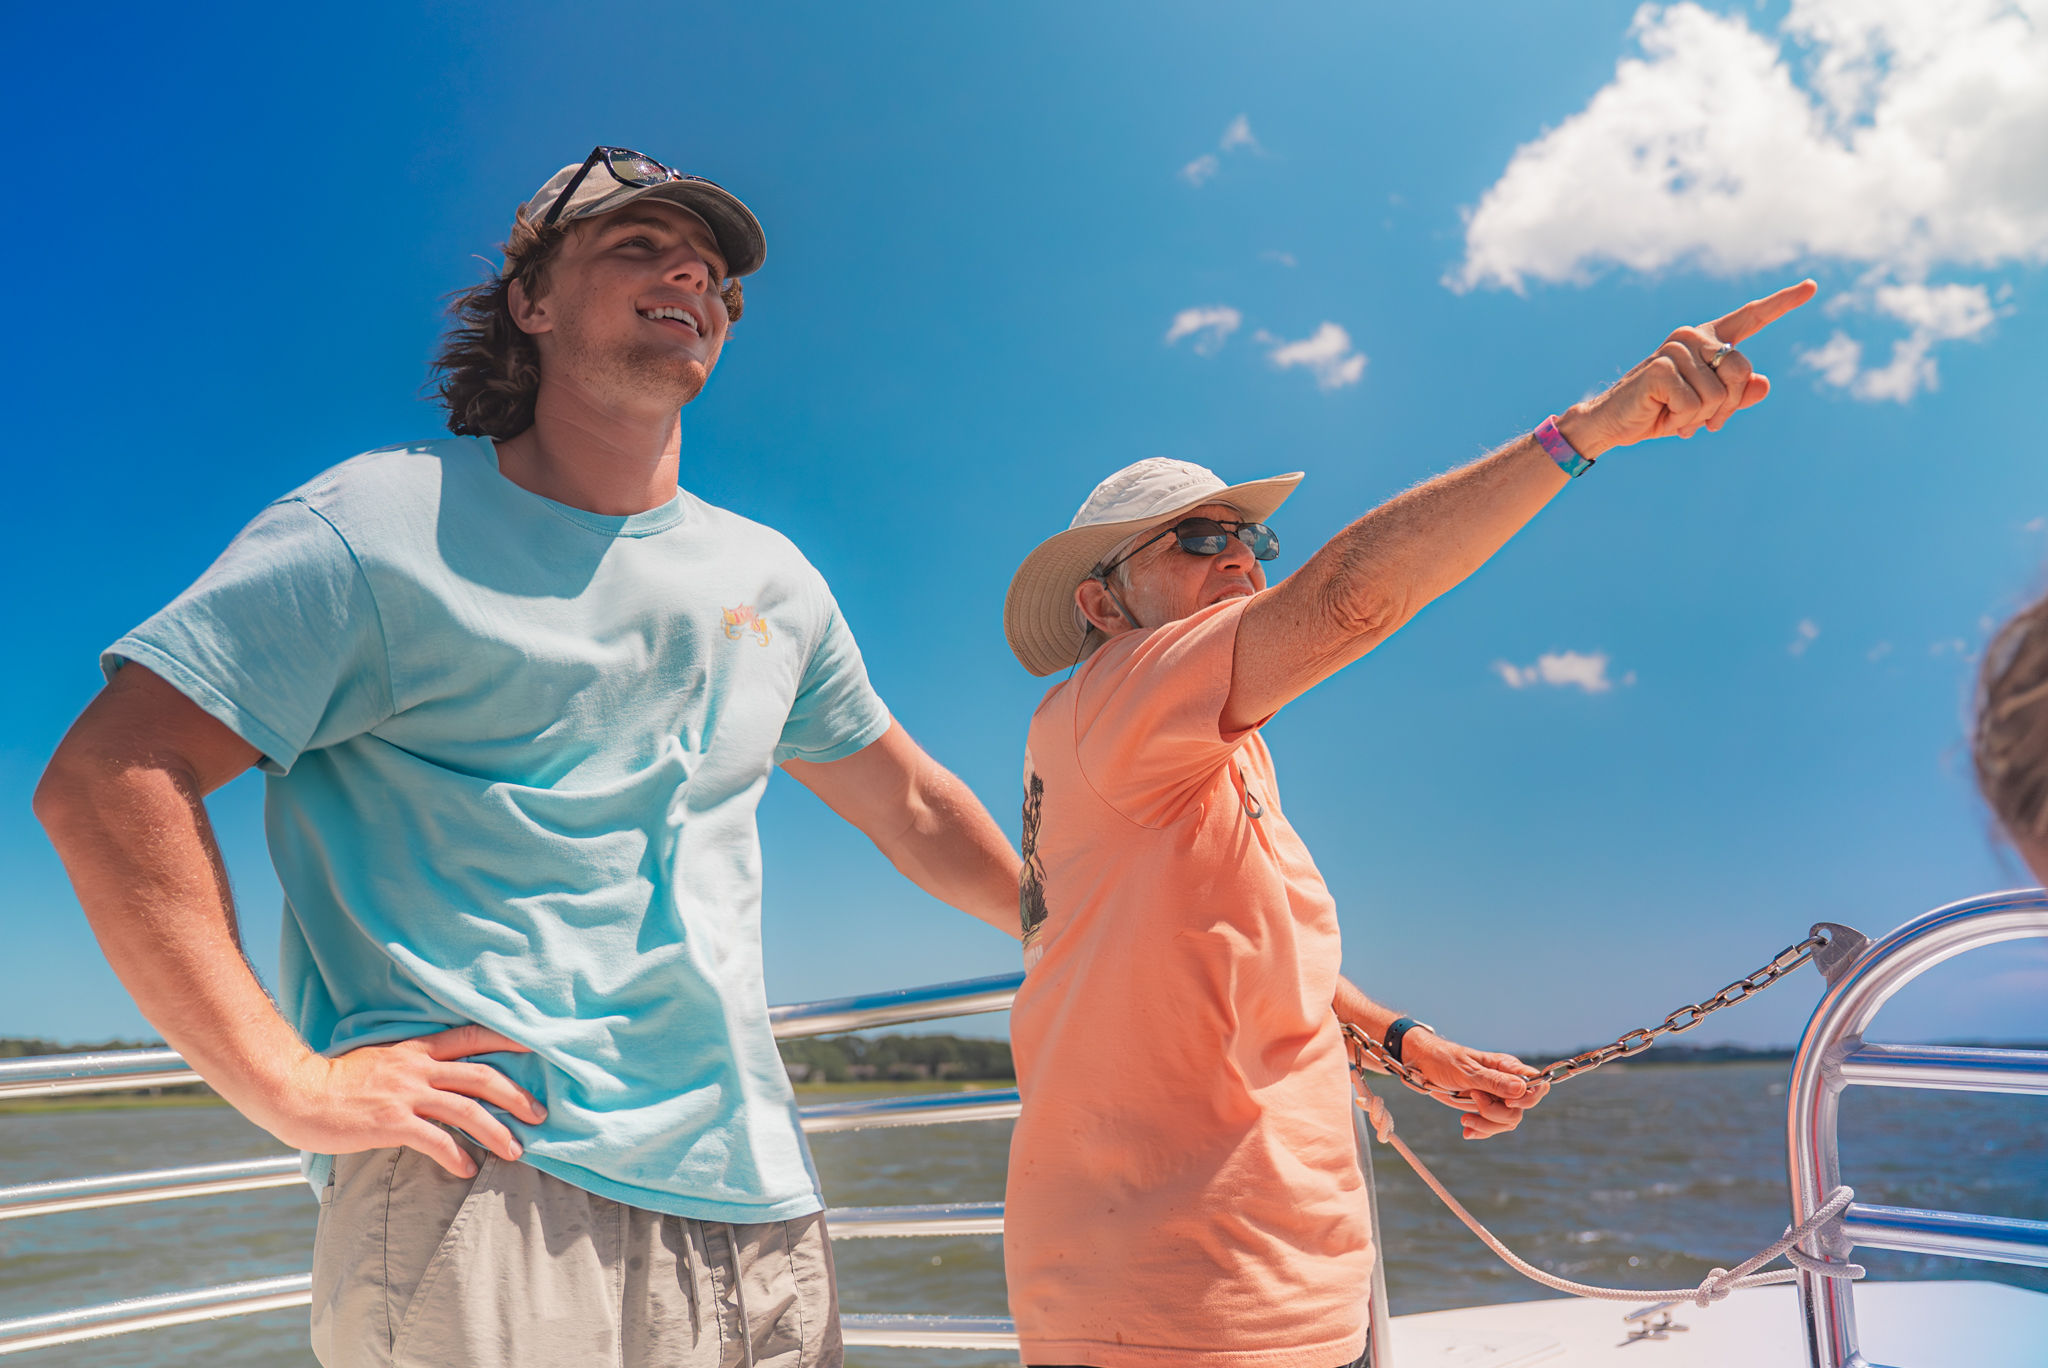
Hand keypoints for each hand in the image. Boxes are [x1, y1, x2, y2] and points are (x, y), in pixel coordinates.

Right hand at [268, 1025, 546, 1177]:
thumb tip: (438, 1079)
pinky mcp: (391, 1122)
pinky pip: (436, 1140)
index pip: (471, 1037)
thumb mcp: (381, 1060)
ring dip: (496, 1132)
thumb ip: (412, 1065)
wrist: (297, 1093)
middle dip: (515, 1096)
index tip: (535, 1045)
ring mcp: (405, 1095)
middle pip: (481, 1076)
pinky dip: (457, 1156)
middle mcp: (417, 1068)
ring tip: (515, 1151)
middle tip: (539, 1115)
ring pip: (467, 1110)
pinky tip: (467, 1169)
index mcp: (416, 1050)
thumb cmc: (336, 1081)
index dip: (506, 1039)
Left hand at [1403, 1030, 1549, 1139]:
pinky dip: (1481, 1131)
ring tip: (1464, 1119)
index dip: (1529, 1097)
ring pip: (1508, 1121)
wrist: (1422, 1067)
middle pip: (1520, 1109)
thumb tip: (1521, 1090)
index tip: (1508, 1101)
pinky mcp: (1484, 1109)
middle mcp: (1506, 1083)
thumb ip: (1493, 1081)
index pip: (1536, 1083)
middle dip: (1497, 1112)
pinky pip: (1493, 1127)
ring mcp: (1495, 1098)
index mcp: (1506, 1067)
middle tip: (1474, 1100)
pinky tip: (1466, 1130)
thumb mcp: (1466, 1071)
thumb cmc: (1444, 1060)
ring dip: (1486, 1124)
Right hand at [1557, 279, 1817, 459]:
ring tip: (1674, 415)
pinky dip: (1682, 420)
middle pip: (1741, 369)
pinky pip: (1695, 403)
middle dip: (1726, 404)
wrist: (1613, 424)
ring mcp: (1675, 349)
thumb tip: (1763, 384)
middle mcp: (1693, 336)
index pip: (1752, 318)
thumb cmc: (1661, 412)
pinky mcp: (1661, 367)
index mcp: (1708, 340)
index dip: (1783, 303)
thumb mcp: (1707, 408)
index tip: (1812, 286)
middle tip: (1701, 419)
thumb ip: (1738, 397)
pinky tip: (1662, 415)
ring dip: (1700, 416)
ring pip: (1719, 393)